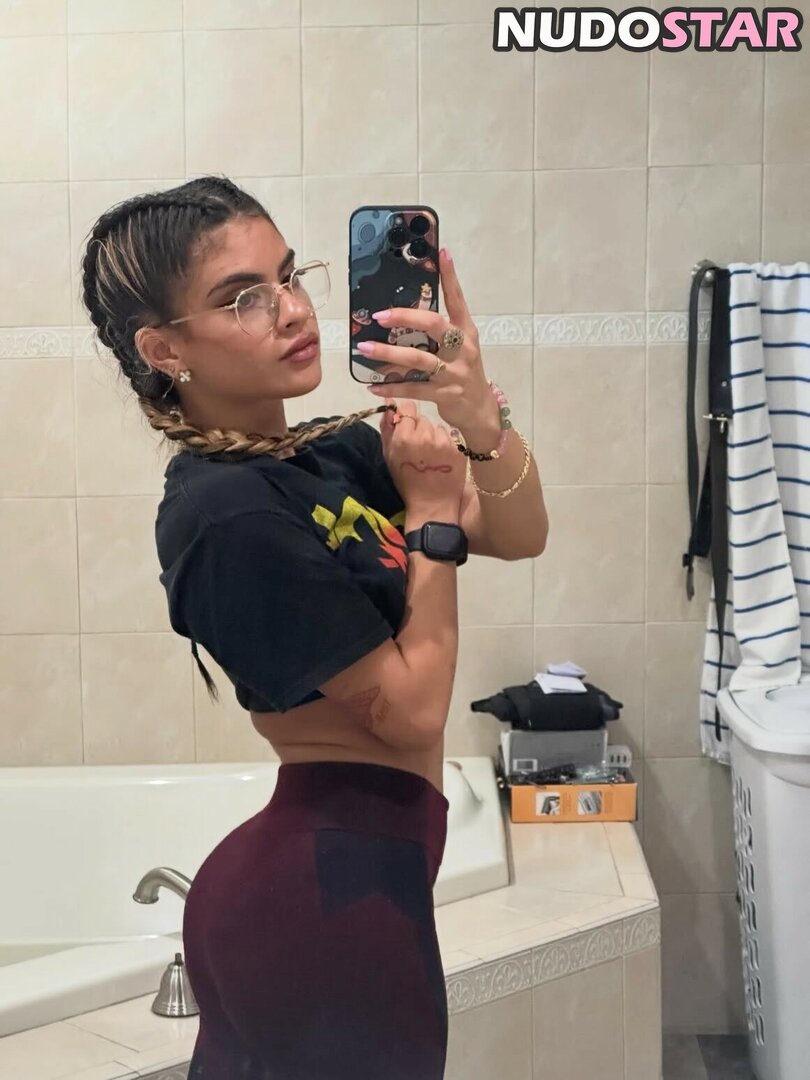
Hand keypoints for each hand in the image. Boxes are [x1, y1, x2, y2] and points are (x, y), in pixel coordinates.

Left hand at [361, 248, 494, 432]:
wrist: (480, 410)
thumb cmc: (464, 373)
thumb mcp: (460, 348)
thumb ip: (439, 332)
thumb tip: (404, 315)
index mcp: (467, 332)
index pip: (458, 300)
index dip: (450, 277)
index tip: (441, 253)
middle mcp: (463, 349)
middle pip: (433, 325)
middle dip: (404, 317)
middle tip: (379, 316)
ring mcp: (455, 373)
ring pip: (418, 360)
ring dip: (388, 354)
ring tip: (366, 349)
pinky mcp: (445, 394)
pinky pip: (413, 390)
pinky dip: (391, 388)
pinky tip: (373, 386)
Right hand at [378, 398, 465, 513]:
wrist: (432, 505)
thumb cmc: (406, 481)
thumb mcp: (389, 456)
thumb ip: (387, 428)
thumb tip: (389, 403)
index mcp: (404, 438)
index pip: (408, 408)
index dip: (407, 417)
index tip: (407, 428)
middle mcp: (425, 437)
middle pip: (422, 418)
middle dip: (419, 429)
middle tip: (419, 448)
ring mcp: (444, 443)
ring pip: (437, 427)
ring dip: (433, 436)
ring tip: (431, 455)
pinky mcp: (458, 450)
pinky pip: (449, 437)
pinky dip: (445, 445)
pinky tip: (441, 459)